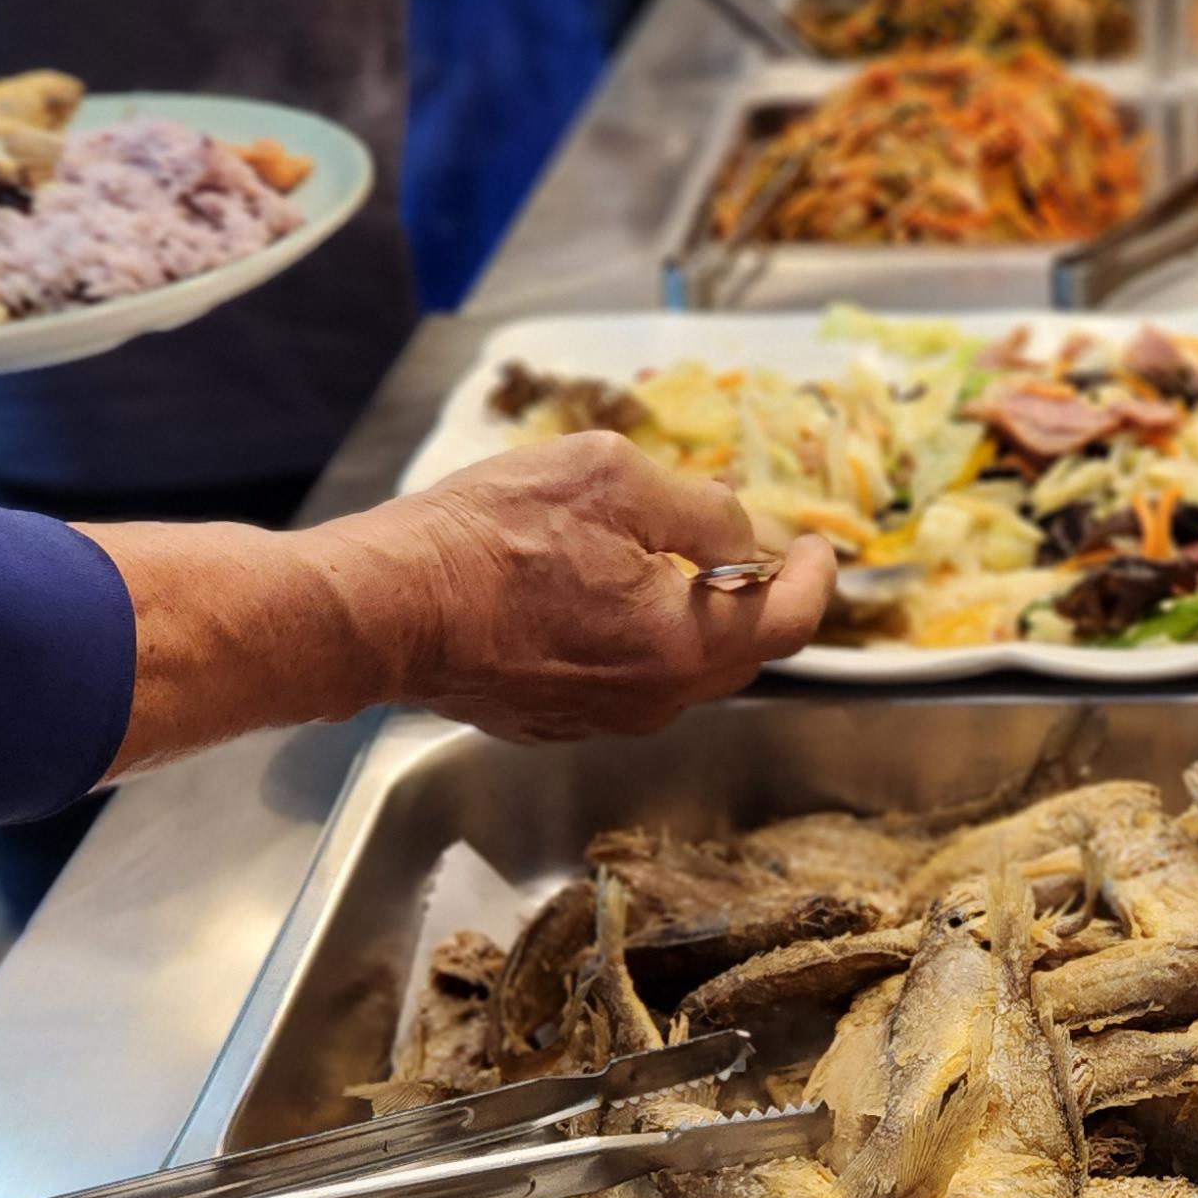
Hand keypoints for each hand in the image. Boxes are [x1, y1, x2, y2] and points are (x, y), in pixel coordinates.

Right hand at [88, 440, 835, 772]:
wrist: (382, 608)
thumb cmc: (487, 538)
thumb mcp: (608, 479)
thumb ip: (694, 508)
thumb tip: (736, 527)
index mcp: (684, 646)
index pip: (789, 623)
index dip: (812, 578)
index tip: (815, 546)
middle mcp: (654, 700)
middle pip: (737, 652)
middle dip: (751, 596)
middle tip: (748, 545)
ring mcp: (600, 718)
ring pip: (677, 666)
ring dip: (686, 614)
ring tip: (663, 555)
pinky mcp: (552, 718)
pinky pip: (622, 676)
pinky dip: (633, 634)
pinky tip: (597, 588)